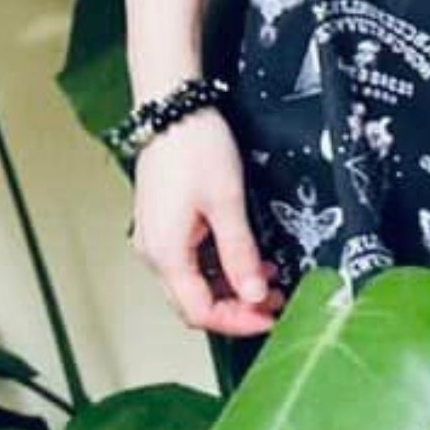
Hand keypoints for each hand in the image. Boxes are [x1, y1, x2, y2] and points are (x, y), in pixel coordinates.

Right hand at [128, 108, 287, 335]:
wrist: (172, 106)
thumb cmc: (195, 147)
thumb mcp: (227, 202)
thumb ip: (240, 253)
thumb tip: (254, 295)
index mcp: (165, 253)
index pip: (200, 312)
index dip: (238, 322)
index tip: (270, 317)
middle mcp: (154, 252)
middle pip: (193, 303)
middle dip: (236, 309)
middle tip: (275, 303)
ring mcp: (155, 238)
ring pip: (193, 282)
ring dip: (230, 287)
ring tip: (269, 280)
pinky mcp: (162, 224)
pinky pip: (189, 261)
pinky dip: (218, 267)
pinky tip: (247, 258)